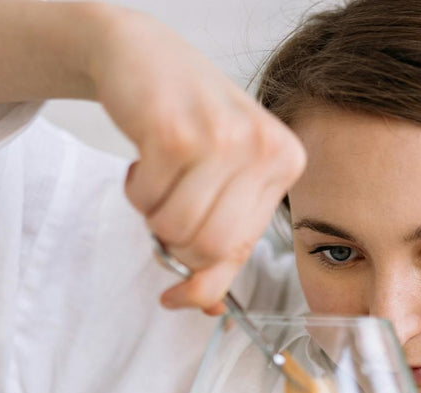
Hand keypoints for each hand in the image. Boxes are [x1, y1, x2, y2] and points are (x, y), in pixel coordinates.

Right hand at [89, 8, 305, 313]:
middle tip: (165, 211)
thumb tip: (206, 308)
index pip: (243, 251)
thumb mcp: (221, 181)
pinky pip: (145, 200)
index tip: (176, 295)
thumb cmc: (187, 122)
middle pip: (210, 248)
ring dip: (152, 213)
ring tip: (157, 177)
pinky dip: (134, 189)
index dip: (204, 278)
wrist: (143, 55)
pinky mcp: (175, 132)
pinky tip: (144, 156)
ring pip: (176, 228)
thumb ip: (220, 247)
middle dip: (175, 243)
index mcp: (286, 162)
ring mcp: (221, 138)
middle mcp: (263, 148)